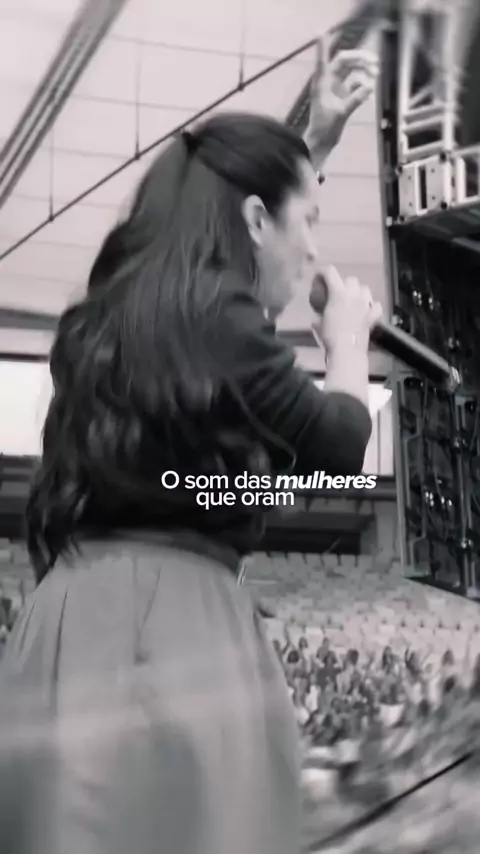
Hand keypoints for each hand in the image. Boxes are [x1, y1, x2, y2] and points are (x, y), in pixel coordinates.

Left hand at [304, 35, 378, 158]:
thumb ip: (355, 99)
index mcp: (322, 82)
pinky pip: (354, 83)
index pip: (324, 58)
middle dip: (359, 58)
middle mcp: (328, 82)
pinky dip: (362, 83)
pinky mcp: (341, 96)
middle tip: (375, 62)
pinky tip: (369, 89)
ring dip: (363, 69)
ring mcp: (335, 88)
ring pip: (351, 70)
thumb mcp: (340, 114)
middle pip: (344, 61)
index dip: (323, 45)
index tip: (324, 31)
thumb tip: (370, 86)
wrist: (321, 143)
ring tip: (376, 73)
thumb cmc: (325, 129)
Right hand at [312, 266, 381, 354]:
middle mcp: (354, 294)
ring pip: (365, 289)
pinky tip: (366, 311)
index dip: (322, 271)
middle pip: (351, 279)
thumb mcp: (318, 322)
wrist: (347, 351)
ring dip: (358, 292)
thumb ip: (319, 313)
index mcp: (338, 293)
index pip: (330, 272)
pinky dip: (371, 306)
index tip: (319, 277)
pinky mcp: (374, 315)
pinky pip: (375, 305)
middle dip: (344, 284)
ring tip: (353, 300)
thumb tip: (318, 313)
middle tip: (338, 293)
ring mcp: (366, 304)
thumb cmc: (329, 336)